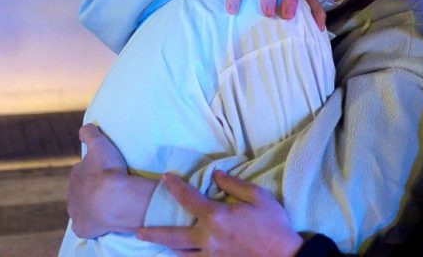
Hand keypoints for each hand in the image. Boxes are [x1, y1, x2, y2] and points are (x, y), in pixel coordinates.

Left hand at [67, 124, 155, 237]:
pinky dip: (91, 223)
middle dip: (91, 189)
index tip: (106, 172)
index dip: (94, 171)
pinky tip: (101, 221)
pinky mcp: (82, 227)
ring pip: (82, 207)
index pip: (83, 171)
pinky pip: (84, 226)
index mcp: (76, 174)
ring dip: (91, 205)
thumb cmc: (107, 170)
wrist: (113, 199)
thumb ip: (90, 133)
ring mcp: (76, 212)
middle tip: (109, 188)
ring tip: (108, 204)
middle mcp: (72, 194)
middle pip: (81, 190)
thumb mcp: (100, 144)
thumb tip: (86, 126)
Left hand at [136, 170, 303, 256]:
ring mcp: (211, 256)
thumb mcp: (259, 197)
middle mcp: (208, 238)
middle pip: (172, 236)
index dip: (175, 187)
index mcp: (217, 216)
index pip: (188, 198)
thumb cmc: (274, 225)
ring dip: (167, 248)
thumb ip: (234, 185)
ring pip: (181, 254)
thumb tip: (216, 175)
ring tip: (156, 245)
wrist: (285, 256)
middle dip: (153, 233)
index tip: (165, 178)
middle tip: (137, 231)